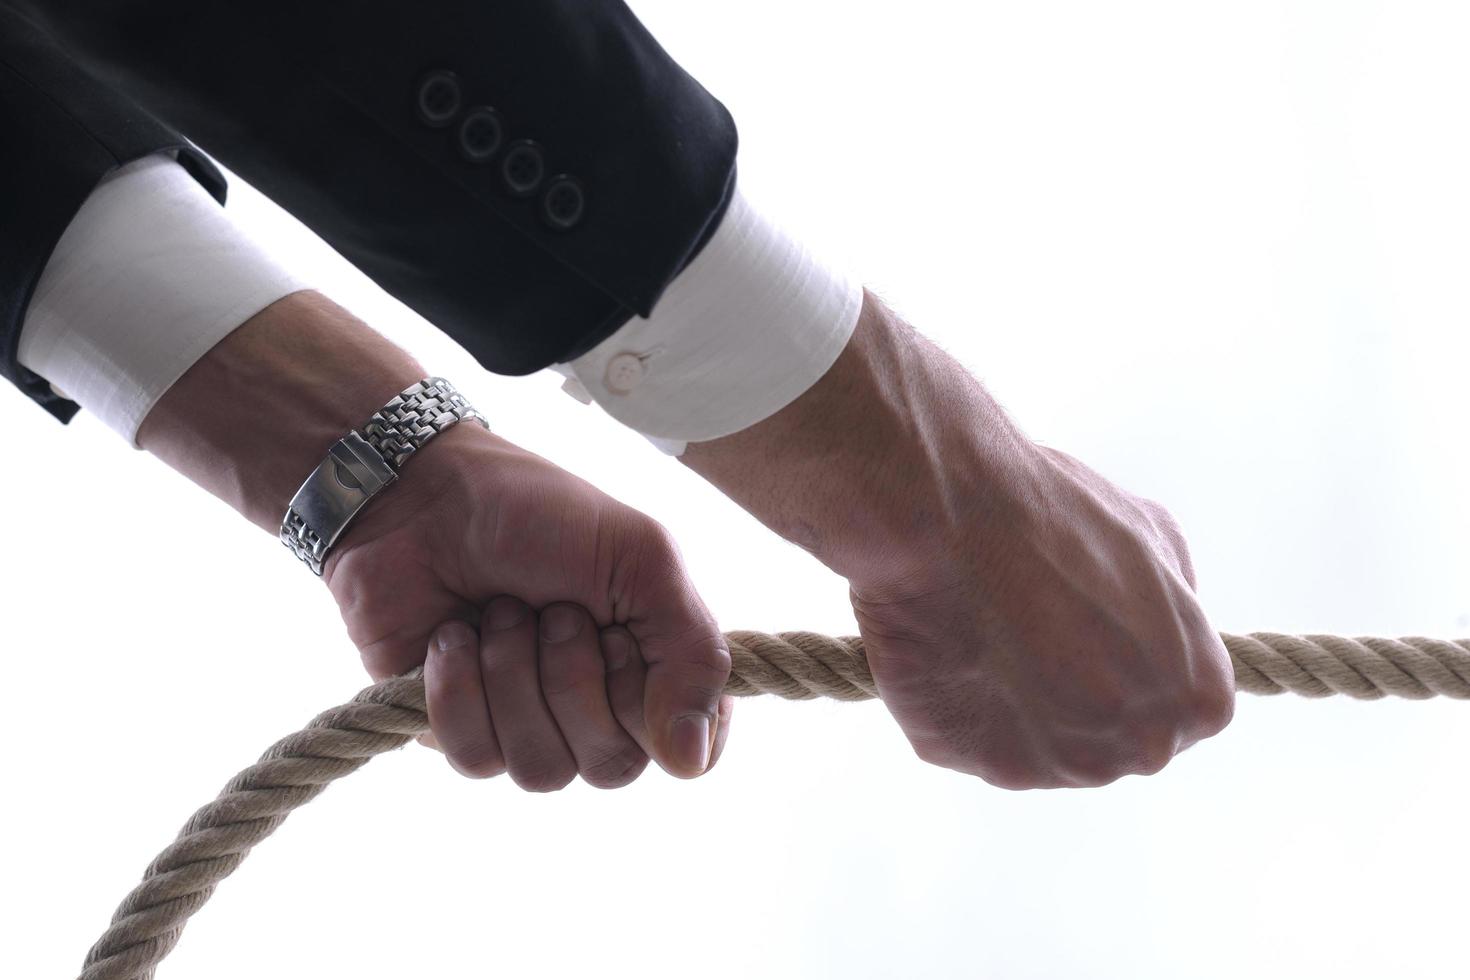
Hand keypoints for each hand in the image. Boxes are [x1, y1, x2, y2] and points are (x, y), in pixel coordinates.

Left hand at [324, 423, 734, 788]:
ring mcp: (528, 726)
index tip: (621, 639)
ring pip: (541, 771)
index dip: (653, 708)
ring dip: (514, 677)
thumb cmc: (541, 514)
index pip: (691, 754)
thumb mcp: (643, 559)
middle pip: (611, 768)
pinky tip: (453, 635)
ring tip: (499, 612)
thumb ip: (692, 657)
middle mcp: (601, 709)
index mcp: (657, 667)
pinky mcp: (458, 731)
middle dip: (573, 677)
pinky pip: (475, 758)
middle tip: (553, 609)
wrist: (423, 495)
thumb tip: (692, 765)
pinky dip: (460, 688)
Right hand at [681, 290, 1233, 788]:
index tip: (1069, 630)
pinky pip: (967, 744)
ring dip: (997, 696)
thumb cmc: (1032, 492)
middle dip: (1063, 690)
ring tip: (962, 622)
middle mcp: (1144, 733)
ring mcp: (1063, 756)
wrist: (937, 494)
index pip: (1176, 705)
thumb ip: (1160, 579)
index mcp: (1198, 681)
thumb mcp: (1137, 526)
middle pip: (1104, 734)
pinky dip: (943, 704)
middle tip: (1008, 627)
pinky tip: (927, 639)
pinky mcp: (979, 755)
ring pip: (1030, 744)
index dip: (1116, 665)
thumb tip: (1168, 593)